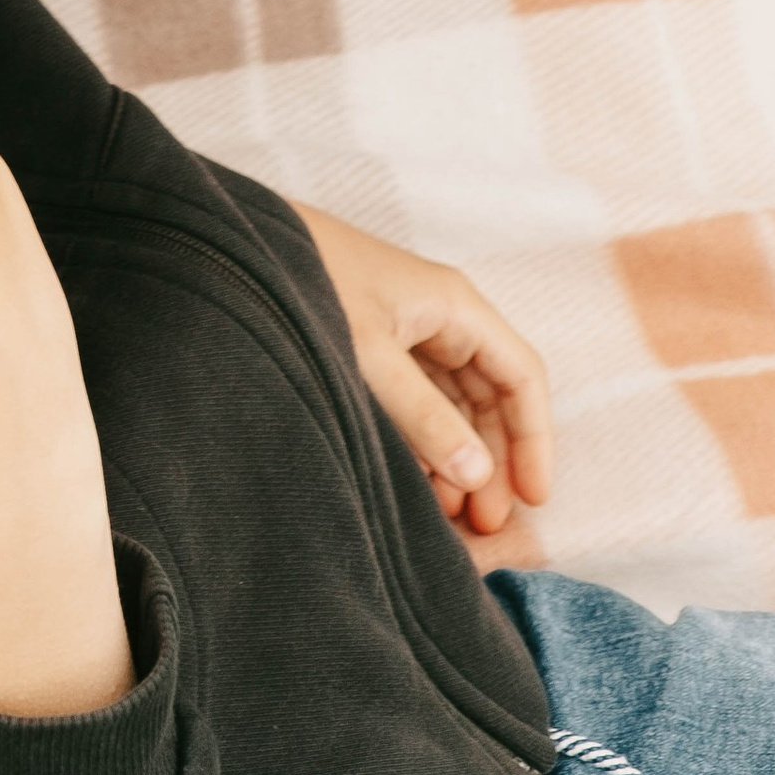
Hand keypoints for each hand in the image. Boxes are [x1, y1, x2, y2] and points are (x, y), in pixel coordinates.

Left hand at [292, 200, 553, 536]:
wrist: (239, 250)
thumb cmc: (309, 286)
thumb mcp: (370, 359)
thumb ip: (425, 419)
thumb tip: (479, 477)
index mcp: (455, 306)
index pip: (522, 376)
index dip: (534, 439)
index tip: (533, 498)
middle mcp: (442, 317)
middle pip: (492, 397)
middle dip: (494, 459)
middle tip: (486, 524)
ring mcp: (411, 331)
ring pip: (456, 403)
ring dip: (460, 457)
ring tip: (453, 515)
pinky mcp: (380, 346)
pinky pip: (421, 401)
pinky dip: (427, 442)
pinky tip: (422, 482)